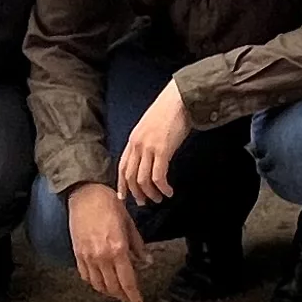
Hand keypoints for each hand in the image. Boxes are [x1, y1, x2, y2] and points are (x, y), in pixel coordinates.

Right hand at [65, 181, 151, 301]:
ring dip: (109, 293)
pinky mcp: (78, 255)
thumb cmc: (109, 204)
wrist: (85, 194)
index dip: (134, 295)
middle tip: (130, 300)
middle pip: (113, 287)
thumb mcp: (129, 223)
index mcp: (118, 249)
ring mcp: (88, 257)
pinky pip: (86, 277)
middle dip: (123, 297)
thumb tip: (147, 262)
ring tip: (118, 293)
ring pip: (99, 285)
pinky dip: (95, 284)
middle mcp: (102, 257)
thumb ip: (138, 246)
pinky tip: (102, 283)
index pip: (127, 281)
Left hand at [114, 82, 195, 207]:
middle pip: (130, 176)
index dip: (121, 184)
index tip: (123, 197)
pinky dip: (162, 187)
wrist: (179, 99)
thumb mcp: (151, 127)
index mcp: (133, 139)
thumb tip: (150, 157)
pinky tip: (168, 191)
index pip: (122, 167)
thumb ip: (146, 142)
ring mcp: (149, 147)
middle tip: (144, 202)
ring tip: (158, 198)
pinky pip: (158, 176)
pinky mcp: (162, 150)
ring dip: (150, 193)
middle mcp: (137, 145)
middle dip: (136, 193)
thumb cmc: (169, 111)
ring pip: (143, 179)